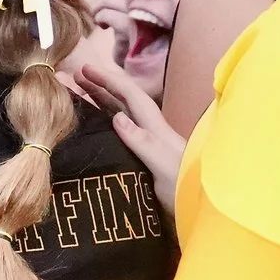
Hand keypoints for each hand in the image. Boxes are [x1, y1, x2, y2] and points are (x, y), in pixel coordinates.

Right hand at [71, 55, 183, 214]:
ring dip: (101, 102)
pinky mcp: (144, 161)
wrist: (203, 211)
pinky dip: (104, 125)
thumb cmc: (185, 190)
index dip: (108, 80)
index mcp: (155, 129)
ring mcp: (148, 147)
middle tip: (76, 76)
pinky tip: (95, 128)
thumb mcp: (164, 166)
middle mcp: (151, 133)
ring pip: (121, 115)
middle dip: (101, 85)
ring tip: (80, 94)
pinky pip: (119, 135)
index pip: (130, 95)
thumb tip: (117, 117)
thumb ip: (143, 142)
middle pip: (123, 101)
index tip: (85, 69)